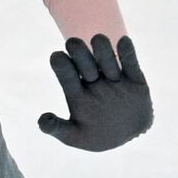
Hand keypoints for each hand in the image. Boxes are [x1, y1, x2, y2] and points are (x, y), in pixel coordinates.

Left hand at [38, 34, 152, 151]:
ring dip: (102, 50)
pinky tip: (123, 41)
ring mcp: (113, 78)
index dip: (62, 65)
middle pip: (85, 63)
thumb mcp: (75, 136)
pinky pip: (130, 63)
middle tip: (72, 43)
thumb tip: (42, 121)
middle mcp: (93, 81)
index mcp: (76, 91)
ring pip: (107, 60)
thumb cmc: (96, 135)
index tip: (56, 56)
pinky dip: (127, 53)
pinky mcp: (134, 79)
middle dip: (79, 53)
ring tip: (97, 39)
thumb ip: (58, 128)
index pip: (67, 74)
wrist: (129, 138)